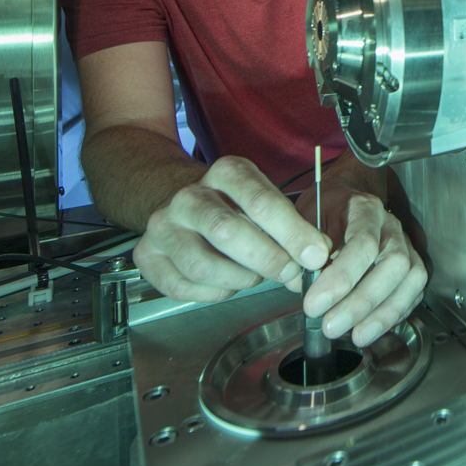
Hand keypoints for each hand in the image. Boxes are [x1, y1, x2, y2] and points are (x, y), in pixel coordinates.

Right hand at [133, 156, 331, 301]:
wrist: (182, 204)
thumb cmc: (235, 207)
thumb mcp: (266, 202)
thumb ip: (293, 227)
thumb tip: (318, 255)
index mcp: (226, 173)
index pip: (261, 202)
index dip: (293, 233)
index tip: (315, 255)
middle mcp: (189, 196)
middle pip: (227, 232)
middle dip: (267, 259)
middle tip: (289, 273)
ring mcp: (163, 226)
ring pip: (203, 265)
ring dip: (240, 278)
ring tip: (256, 276)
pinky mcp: (147, 256)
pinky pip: (184, 286)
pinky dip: (214, 292)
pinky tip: (228, 282)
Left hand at [296, 179, 427, 347]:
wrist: (345, 200)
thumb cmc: (324, 212)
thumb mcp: (305, 220)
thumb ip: (303, 251)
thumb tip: (302, 287)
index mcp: (364, 208)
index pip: (363, 242)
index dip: (340, 277)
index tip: (313, 304)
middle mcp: (391, 226)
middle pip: (393, 265)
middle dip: (363, 301)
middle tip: (331, 326)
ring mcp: (406, 246)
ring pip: (411, 280)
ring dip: (383, 314)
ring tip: (355, 336)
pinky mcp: (412, 266)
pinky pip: (413, 293)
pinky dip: (394, 315)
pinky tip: (370, 328)